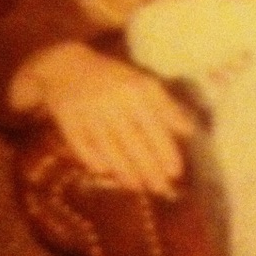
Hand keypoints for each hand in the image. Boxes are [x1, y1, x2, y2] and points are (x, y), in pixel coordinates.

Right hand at [10, 42, 194, 196]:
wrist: (66, 67)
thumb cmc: (114, 78)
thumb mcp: (142, 83)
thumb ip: (165, 106)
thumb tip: (189, 130)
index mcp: (136, 89)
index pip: (155, 125)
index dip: (166, 150)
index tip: (176, 171)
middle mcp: (113, 101)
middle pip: (134, 142)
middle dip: (149, 169)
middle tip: (162, 188)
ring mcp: (89, 112)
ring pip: (111, 150)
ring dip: (126, 172)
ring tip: (140, 187)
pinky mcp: (68, 122)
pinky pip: (84, 148)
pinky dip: (96, 162)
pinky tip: (108, 174)